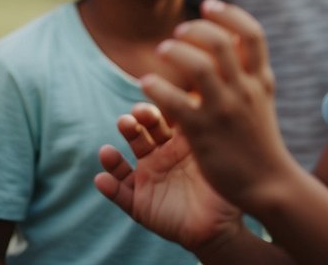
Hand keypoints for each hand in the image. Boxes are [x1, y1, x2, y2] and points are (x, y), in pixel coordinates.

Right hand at [94, 102, 243, 250]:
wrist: (222, 227)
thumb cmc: (225, 188)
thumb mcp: (220, 158)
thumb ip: (214, 132)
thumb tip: (211, 100)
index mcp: (179, 142)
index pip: (163, 119)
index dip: (155, 110)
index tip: (151, 101)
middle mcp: (160, 156)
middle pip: (140, 135)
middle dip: (132, 125)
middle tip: (131, 118)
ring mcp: (148, 178)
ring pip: (124, 163)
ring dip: (112, 156)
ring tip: (106, 151)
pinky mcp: (140, 203)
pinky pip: (121, 195)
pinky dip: (109, 187)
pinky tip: (102, 179)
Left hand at [142, 0, 299, 211]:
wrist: (268, 183)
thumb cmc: (259, 141)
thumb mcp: (262, 99)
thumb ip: (248, 71)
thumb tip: (232, 38)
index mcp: (261, 80)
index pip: (252, 33)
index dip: (229, 13)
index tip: (209, 4)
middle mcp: (245, 90)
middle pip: (221, 42)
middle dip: (196, 29)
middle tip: (179, 32)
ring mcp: (225, 110)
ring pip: (198, 66)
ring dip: (175, 52)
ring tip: (163, 51)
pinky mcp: (204, 133)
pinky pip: (176, 101)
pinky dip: (158, 86)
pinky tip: (147, 83)